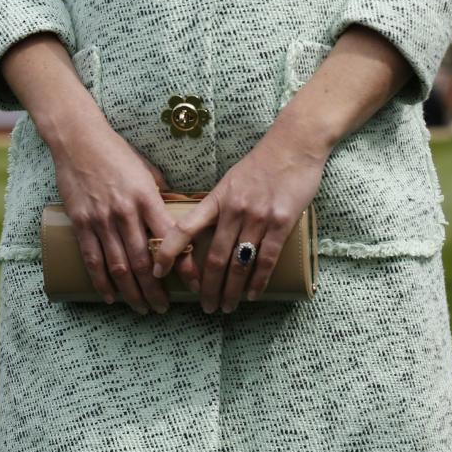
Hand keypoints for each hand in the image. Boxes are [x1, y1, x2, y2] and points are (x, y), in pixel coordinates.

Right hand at [49, 121, 201, 314]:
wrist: (78, 140)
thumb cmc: (117, 152)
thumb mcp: (147, 169)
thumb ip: (159, 194)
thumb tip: (173, 215)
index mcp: (147, 197)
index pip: (170, 238)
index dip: (183, 265)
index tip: (194, 284)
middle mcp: (126, 212)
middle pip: (144, 261)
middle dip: (156, 289)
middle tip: (164, 308)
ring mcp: (102, 219)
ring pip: (119, 266)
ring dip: (132, 293)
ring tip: (142, 308)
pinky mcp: (81, 223)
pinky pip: (92, 259)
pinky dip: (102, 282)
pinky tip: (111, 296)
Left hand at [150, 123, 328, 313]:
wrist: (294, 145)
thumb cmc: (262, 163)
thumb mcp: (231, 180)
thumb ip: (219, 204)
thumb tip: (206, 230)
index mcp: (217, 198)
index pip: (185, 228)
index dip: (168, 251)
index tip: (157, 271)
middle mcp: (234, 209)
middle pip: (215, 258)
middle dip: (208, 288)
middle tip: (206, 307)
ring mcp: (258, 217)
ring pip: (239, 264)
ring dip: (231, 291)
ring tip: (227, 307)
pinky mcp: (282, 223)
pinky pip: (266, 259)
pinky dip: (258, 281)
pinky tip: (252, 294)